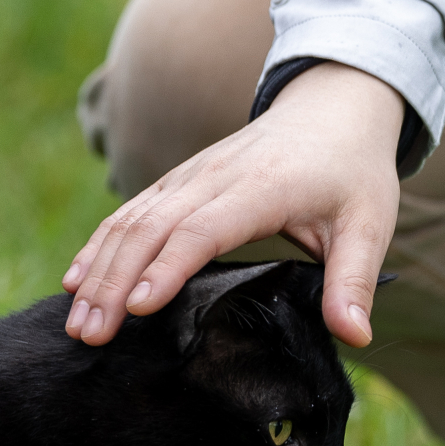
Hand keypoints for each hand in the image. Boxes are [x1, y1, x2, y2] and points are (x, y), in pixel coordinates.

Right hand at [61, 60, 402, 351]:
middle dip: (114, 282)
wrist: (332, 107)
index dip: (168, 268)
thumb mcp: (369, 225)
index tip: (138, 309)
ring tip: (75, 323)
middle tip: (89, 336)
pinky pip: (130, 211)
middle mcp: (214, 177)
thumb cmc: (352, 172)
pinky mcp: (179, 180)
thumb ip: (355, 281)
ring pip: (131, 219)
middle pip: (151, 228)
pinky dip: (100, 245)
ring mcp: (190, 175)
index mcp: (259, 189)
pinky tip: (77, 281)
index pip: (203, 229)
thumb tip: (355, 338)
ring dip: (98, 269)